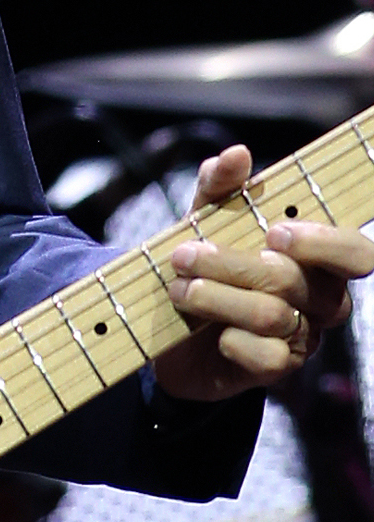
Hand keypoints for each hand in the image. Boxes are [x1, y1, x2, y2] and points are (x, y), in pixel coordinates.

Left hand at [152, 145, 373, 400]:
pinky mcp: (277, 368)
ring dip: (215, 297)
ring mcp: (303, 335)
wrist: (168, 326)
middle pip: (293, 279)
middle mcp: (321, 298)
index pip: (357, 253)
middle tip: (185, 255)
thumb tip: (237, 154)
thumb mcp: (204, 219)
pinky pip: (265, 355)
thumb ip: (220, 187)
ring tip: (178, 288)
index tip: (274, 232)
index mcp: (318, 259)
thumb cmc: (203, 265)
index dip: (324, 244)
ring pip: (273, 315)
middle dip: (231, 264)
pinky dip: (229, 339)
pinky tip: (207, 331)